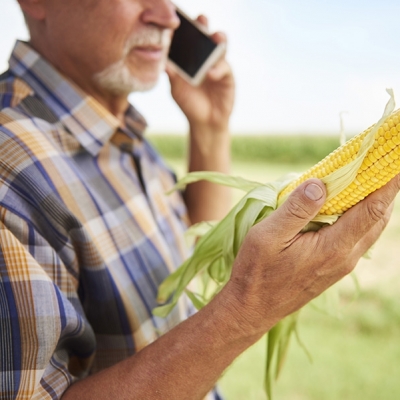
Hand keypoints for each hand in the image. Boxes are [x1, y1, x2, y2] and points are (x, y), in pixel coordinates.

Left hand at [166, 15, 234, 133]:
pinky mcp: (227, 76)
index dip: (186, 29)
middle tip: (201, 19)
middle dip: (204, 26)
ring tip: (215, 37)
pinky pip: (224, 68)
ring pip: (220, 47)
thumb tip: (162, 61)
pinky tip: (210, 73)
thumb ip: (172, 75)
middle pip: (206, 37)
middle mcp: (205, 59)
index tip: (178, 22)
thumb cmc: (190, 104)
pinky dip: (217, 69)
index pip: (189, 40)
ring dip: (218, 39)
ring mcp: (218, 66)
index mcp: (191, 59)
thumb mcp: (177, 89)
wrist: (204, 122)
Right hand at [222, 176, 399, 336]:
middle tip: (378, 162)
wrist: (253, 308)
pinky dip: (358, 215)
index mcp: (334, 247)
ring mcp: (342, 264)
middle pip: (379, 217)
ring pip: (370, 228)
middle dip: (384, 188)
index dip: (388, 182)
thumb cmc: (257, 271)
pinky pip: (357, 236)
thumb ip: (297, 209)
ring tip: (363, 178)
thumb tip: (322, 183)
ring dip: (372, 201)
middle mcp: (346, 257)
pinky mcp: (334, 267)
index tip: (395, 160)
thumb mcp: (268, 236)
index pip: (373, 209)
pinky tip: (342, 205)